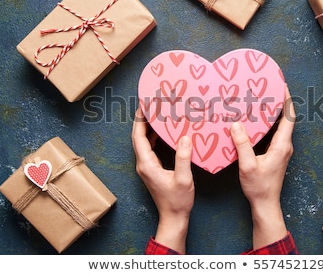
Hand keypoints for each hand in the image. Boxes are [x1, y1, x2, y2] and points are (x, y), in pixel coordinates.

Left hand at [132, 108, 193, 253]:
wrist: (173, 217)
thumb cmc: (178, 201)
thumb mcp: (184, 178)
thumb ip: (183, 157)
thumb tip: (184, 137)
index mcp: (147, 164)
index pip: (138, 136)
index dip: (140, 119)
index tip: (145, 104)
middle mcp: (143, 164)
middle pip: (138, 136)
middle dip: (143, 119)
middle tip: (151, 104)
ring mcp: (146, 166)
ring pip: (143, 142)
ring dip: (148, 127)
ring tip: (158, 114)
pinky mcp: (152, 169)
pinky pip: (149, 148)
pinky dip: (154, 137)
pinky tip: (163, 131)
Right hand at [230, 84, 294, 248]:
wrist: (265, 204)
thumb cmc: (259, 187)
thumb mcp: (247, 165)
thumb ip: (242, 144)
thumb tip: (237, 124)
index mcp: (282, 145)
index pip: (289, 118)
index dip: (287, 100)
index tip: (282, 85)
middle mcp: (284, 145)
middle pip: (286, 119)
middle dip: (279, 102)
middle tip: (268, 89)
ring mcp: (281, 150)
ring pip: (280, 126)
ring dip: (273, 113)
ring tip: (261, 100)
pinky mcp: (275, 154)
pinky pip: (273, 134)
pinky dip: (267, 124)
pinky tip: (255, 121)